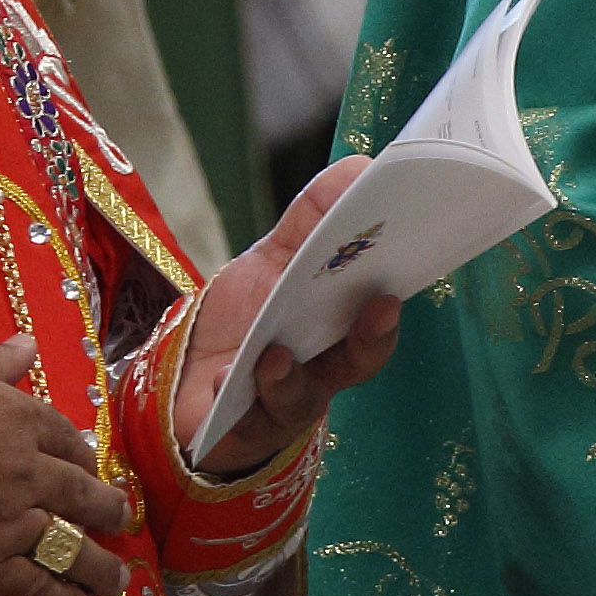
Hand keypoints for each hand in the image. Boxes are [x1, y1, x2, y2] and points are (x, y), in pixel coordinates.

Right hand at [0, 338, 132, 595]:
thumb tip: (26, 341)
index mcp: (21, 420)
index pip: (65, 439)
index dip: (79, 455)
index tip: (88, 467)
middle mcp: (28, 472)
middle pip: (80, 493)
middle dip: (106, 509)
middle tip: (122, 519)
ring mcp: (10, 521)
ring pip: (68, 544)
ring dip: (97, 565)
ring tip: (116, 582)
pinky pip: (32, 585)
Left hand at [179, 154, 404, 475]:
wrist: (187, 377)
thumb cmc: (246, 317)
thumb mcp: (274, 259)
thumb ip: (312, 217)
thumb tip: (360, 165)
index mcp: (342, 327)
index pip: (380, 317)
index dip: (395, 300)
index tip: (408, 268)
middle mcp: (324, 370)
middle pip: (359, 360)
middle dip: (370, 337)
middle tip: (381, 304)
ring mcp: (284, 404)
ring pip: (301, 399)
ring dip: (291, 377)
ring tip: (276, 353)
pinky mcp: (240, 430)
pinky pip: (243, 421)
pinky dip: (234, 396)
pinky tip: (225, 375)